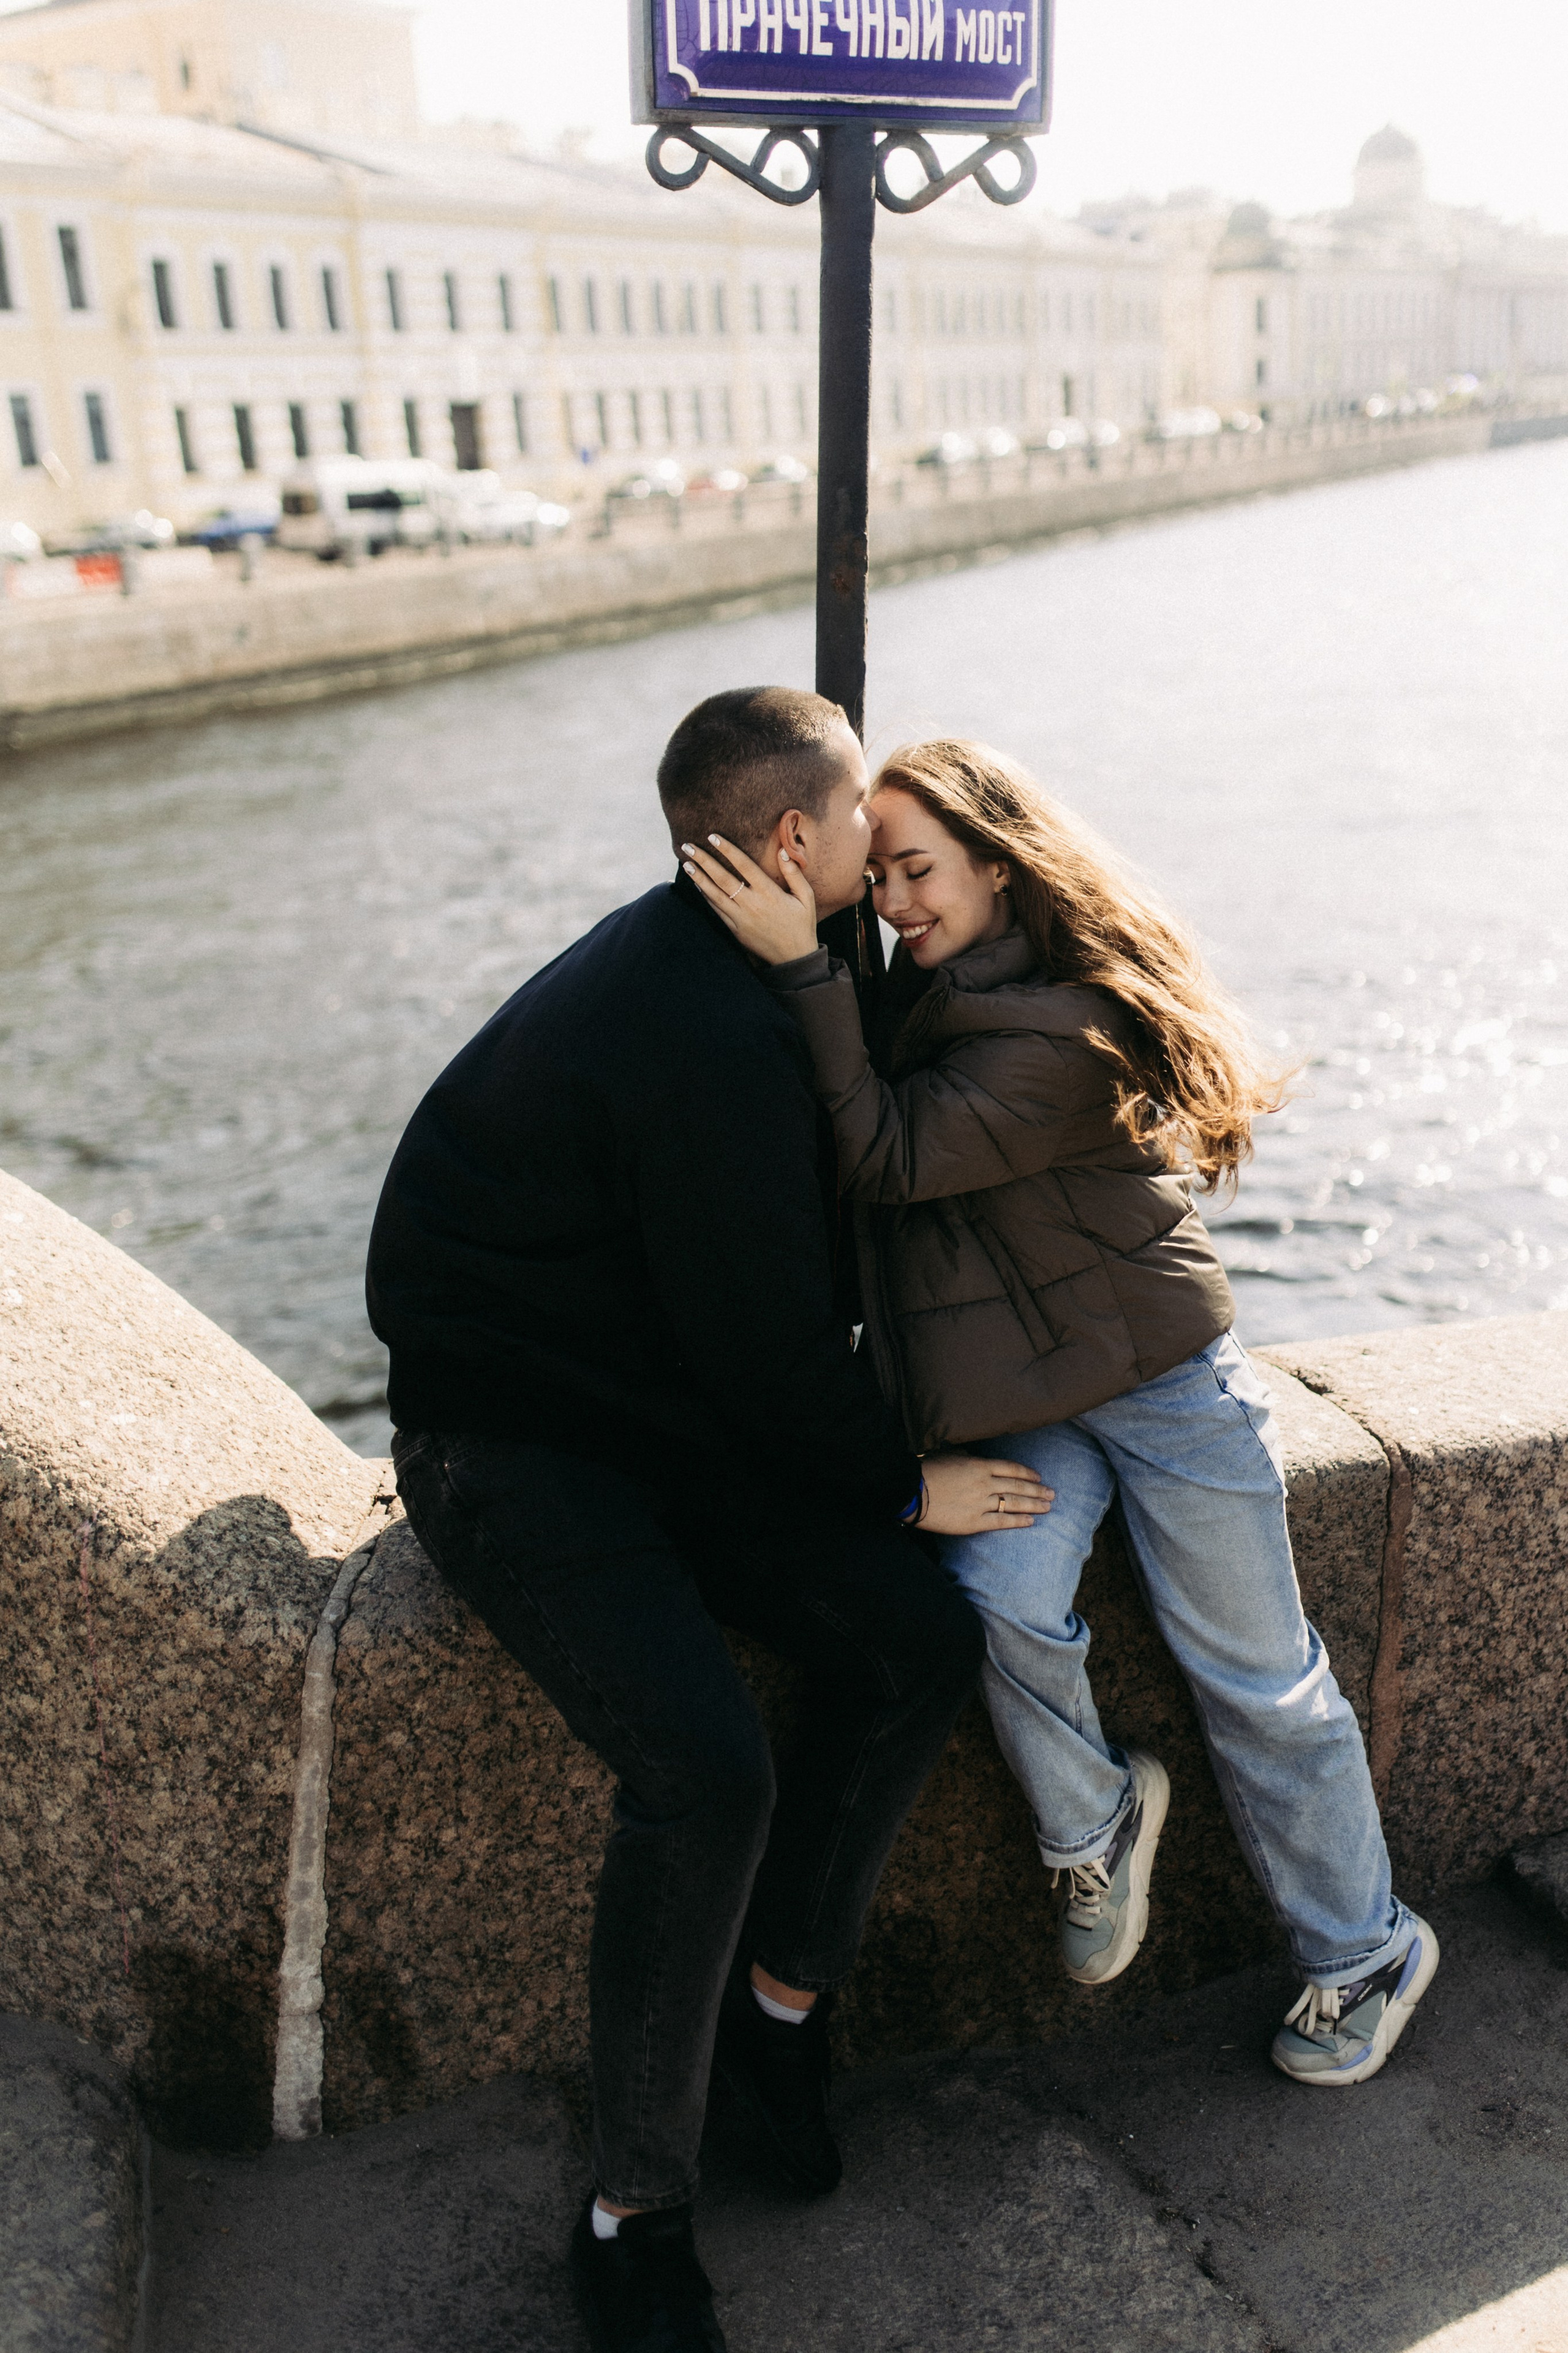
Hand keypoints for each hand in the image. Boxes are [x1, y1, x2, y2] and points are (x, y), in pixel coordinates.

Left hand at [682, 835, 819, 964]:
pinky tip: (697, 885)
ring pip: (715, 894)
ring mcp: (741, 918)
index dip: (728, 850)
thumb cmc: (801, 924)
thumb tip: (783, 851)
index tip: (713, 837)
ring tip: (686, 863)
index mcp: (769, 893)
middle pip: (723, 878)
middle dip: (704, 861)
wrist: (793, 958)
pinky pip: (717, 910)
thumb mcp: (806, 897)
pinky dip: (705, 896)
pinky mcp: (735, 930)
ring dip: (699, 878)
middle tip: (688, 846)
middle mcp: (752, 904)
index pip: (744, 865)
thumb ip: (794, 873)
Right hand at [917, 1455, 1052, 1535]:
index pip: (1010, 1468)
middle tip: (1052, 1493)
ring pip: (1013, 1503)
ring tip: (1047, 1507)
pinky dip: (1017, 1521)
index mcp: (979, 1465)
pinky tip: (1030, 1521)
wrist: (909, 1491)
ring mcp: (980, 1503)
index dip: (1027, 1473)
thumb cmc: (926, 1470)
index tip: (1038, 1477)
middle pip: (1017, 1486)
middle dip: (1037, 1490)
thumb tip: (973, 1459)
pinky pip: (1001, 1522)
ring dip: (1033, 1505)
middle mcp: (984, 1484)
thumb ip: (967, 1458)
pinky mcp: (973, 1522)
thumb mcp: (949, 1455)